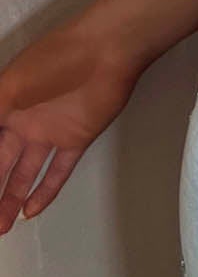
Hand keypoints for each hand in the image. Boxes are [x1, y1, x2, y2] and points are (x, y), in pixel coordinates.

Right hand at [0, 19, 143, 231]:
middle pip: (1, 162)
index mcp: (6, 104)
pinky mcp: (76, 139)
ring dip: (12, 198)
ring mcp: (50, 131)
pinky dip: (45, 190)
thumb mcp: (10, 87)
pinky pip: (58, 170)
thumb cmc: (55, 59)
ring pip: (26, 172)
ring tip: (1, 226)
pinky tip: (31, 210)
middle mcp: (25, 120)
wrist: (107, 50)